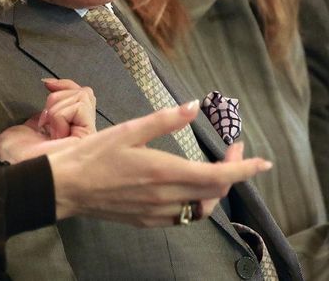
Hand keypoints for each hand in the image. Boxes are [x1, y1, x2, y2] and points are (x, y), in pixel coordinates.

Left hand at [0, 78, 96, 163]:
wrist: (13, 171)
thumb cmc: (16, 155)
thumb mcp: (30, 126)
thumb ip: (47, 114)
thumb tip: (53, 94)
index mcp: (69, 133)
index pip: (82, 98)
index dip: (64, 85)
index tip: (46, 84)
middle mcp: (82, 136)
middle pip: (85, 95)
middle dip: (58, 98)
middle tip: (43, 122)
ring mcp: (88, 138)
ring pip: (83, 98)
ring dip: (56, 109)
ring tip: (46, 130)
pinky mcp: (89, 138)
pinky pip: (80, 106)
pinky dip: (59, 115)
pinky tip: (53, 134)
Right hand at [49, 101, 273, 226]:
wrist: (65, 188)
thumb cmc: (93, 155)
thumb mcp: (129, 130)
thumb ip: (166, 120)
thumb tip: (194, 106)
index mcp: (165, 172)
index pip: (219, 176)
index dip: (244, 170)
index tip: (263, 162)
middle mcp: (166, 198)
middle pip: (215, 192)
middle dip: (233, 172)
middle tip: (233, 150)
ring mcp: (157, 213)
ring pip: (202, 208)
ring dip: (216, 190)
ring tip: (216, 169)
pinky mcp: (148, 221)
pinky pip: (183, 216)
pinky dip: (196, 202)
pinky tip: (190, 187)